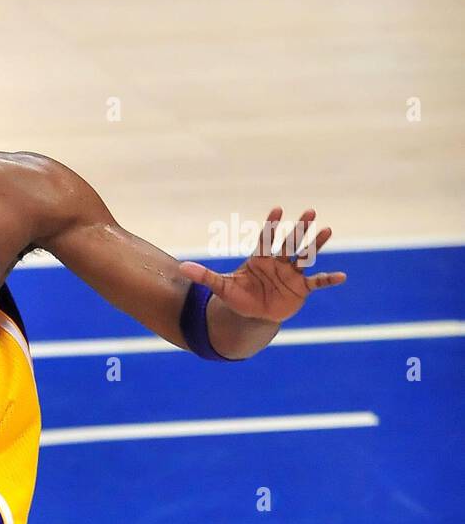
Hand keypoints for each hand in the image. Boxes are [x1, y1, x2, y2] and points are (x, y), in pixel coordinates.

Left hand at [179, 208, 344, 322]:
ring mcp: (291, 274)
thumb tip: (181, 267)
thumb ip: (204, 276)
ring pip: (305, 256)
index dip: (271, 225)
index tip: (277, 209)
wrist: (252, 314)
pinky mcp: (301, 289)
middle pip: (289, 242)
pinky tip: (341, 277)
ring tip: (327, 230)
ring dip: (316, 244)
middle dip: (298, 228)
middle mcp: (278, 263)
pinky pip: (316, 282)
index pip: (265, 239)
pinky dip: (327, 280)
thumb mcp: (220, 287)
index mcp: (259, 259)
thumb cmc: (238, 296)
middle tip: (309, 212)